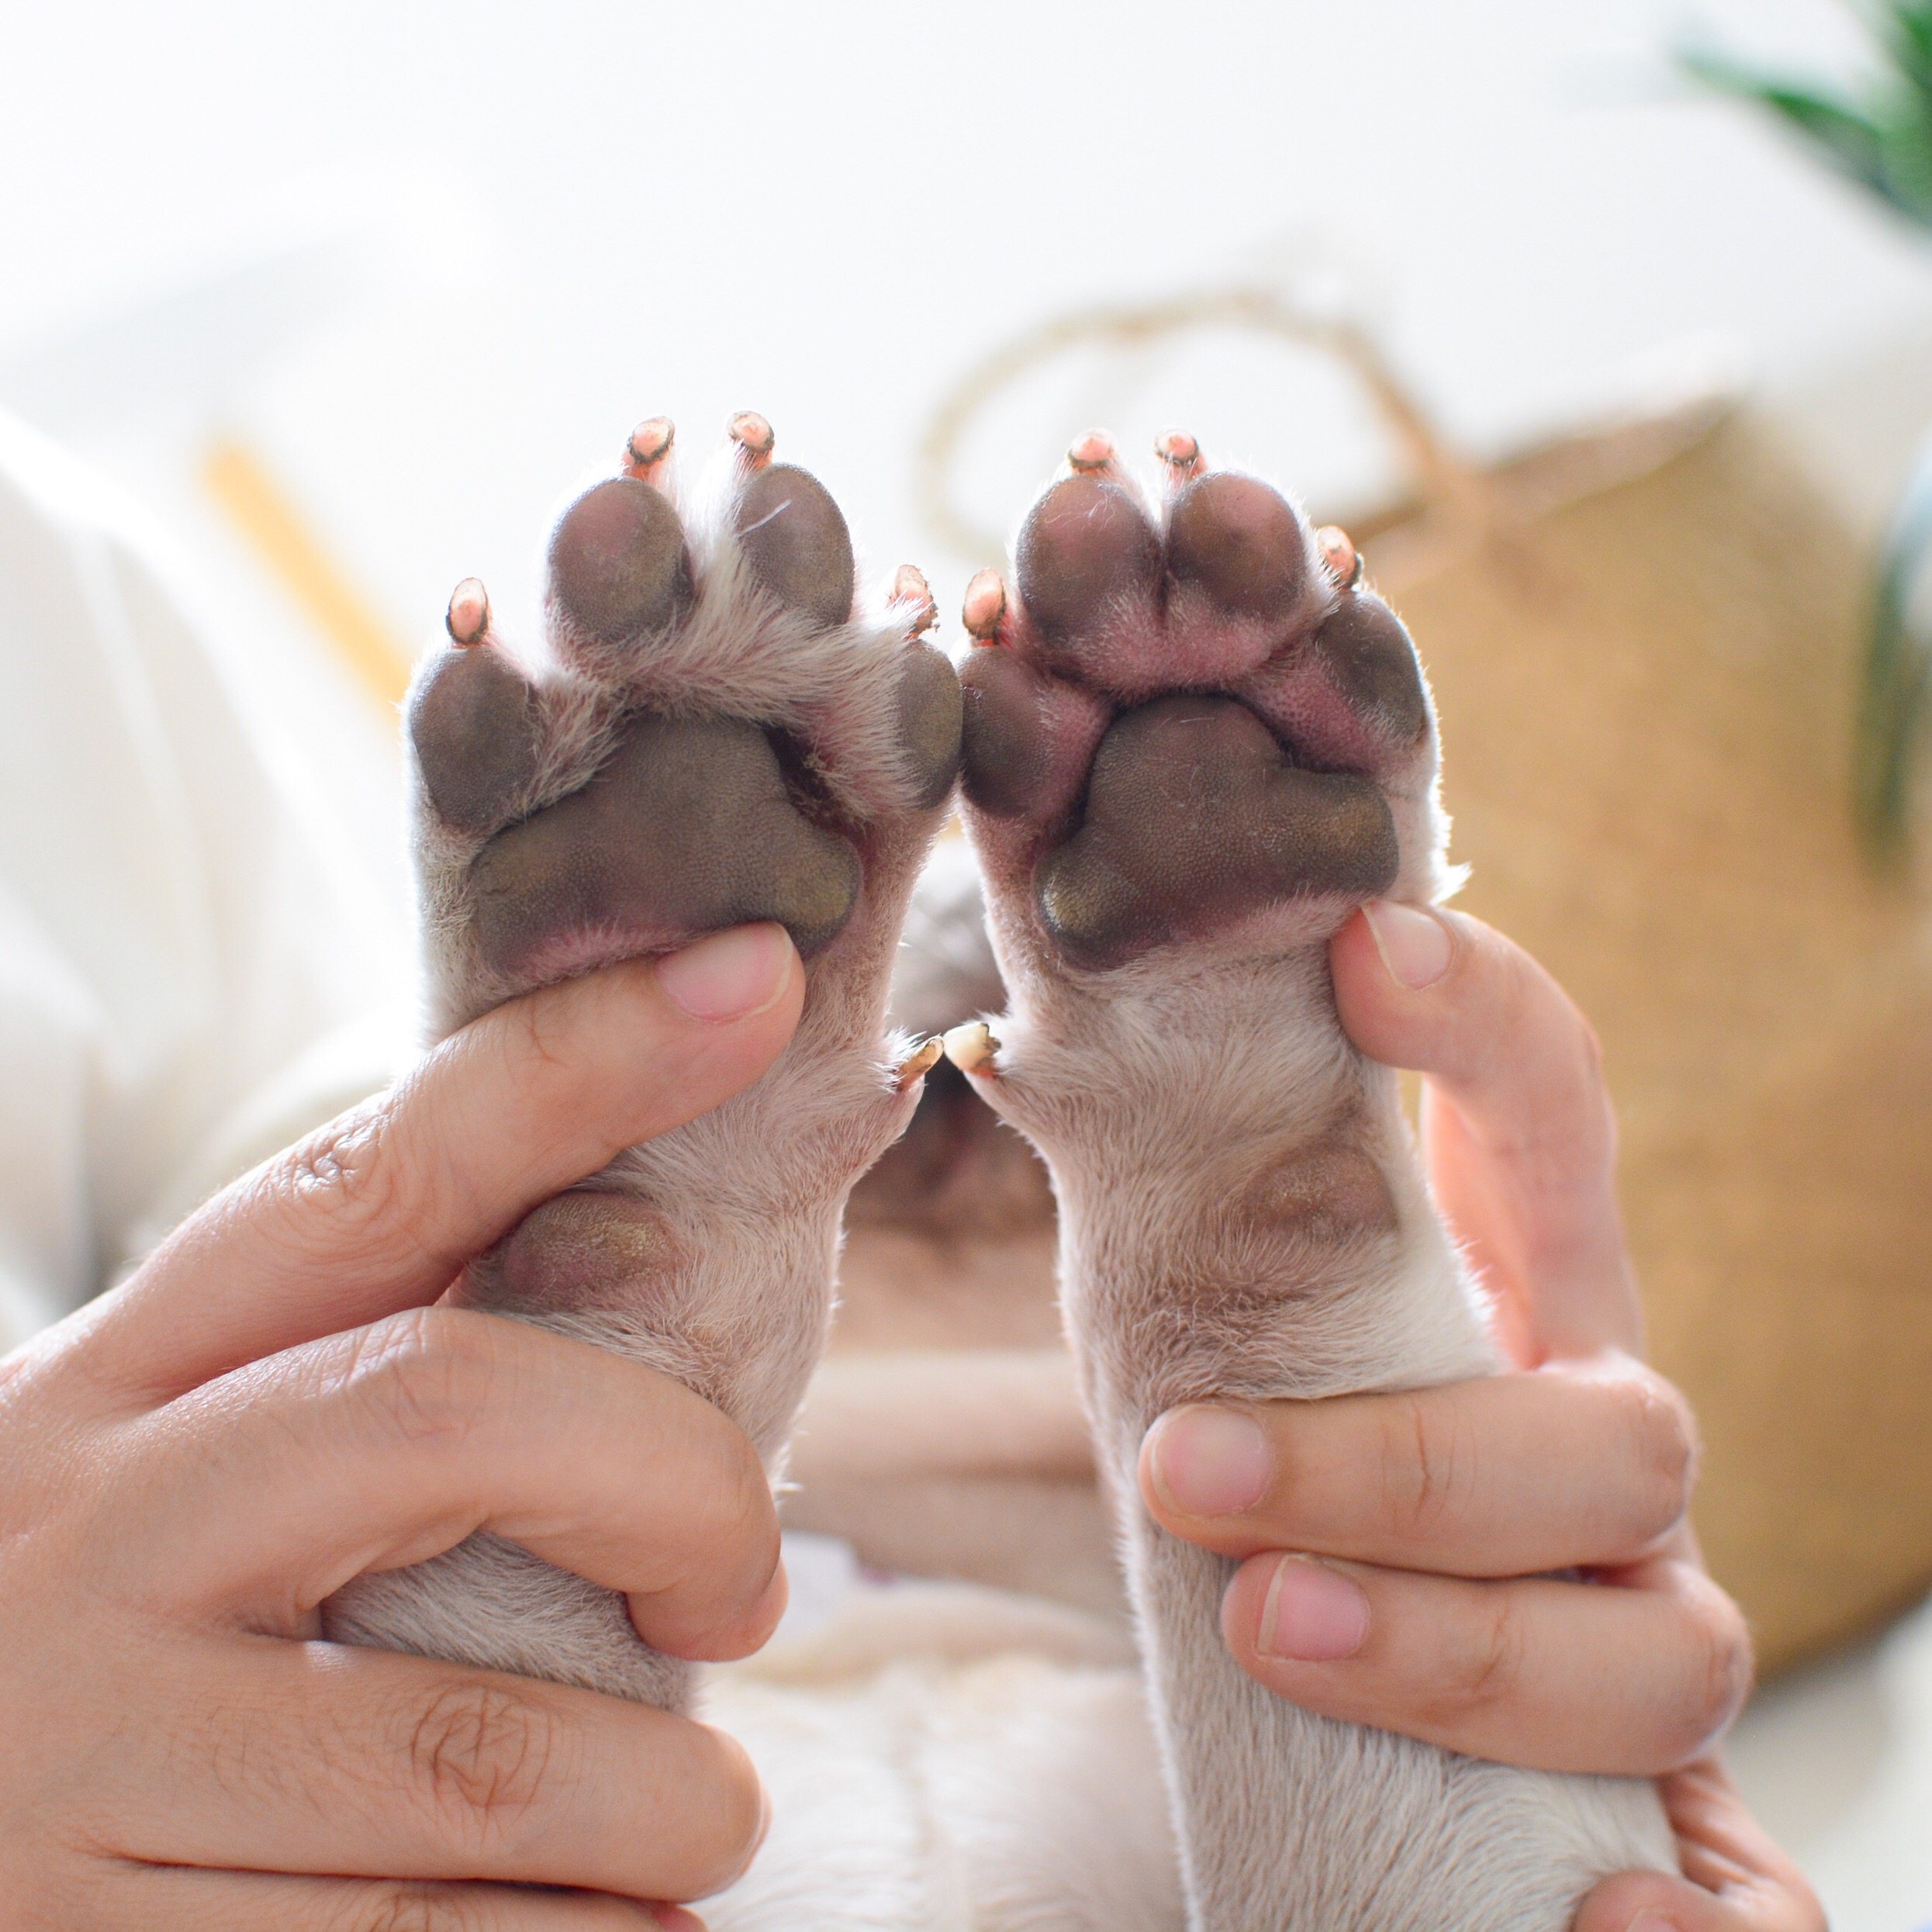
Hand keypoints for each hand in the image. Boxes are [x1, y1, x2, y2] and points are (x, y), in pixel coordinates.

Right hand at [0, 924, 803, 1928]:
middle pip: (456, 1410)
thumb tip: (670, 1324)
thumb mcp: (179, 1462)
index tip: (751, 978)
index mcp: (128, 1377)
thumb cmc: (88, 1631)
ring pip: (475, 1753)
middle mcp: (96, 1534)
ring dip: (661, 1801)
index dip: (579, 1066)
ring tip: (695, 1824)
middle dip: (679, 1487)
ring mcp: (81, 1758)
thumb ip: (377, 1373)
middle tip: (745, 1593)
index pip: (378, 1173)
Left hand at [1138, 903, 1822, 1929]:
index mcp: (1512, 1304)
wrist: (1349, 1690)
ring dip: (1472, 1650)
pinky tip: (1603, 1928)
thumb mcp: (1227, 1330)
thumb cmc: (1275, 1469)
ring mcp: (1646, 1639)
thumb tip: (1031, 1052)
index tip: (1354, 954)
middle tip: (1183, 1462)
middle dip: (1399, 1453)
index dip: (1484, 1021)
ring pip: (1661, 1653)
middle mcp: (1605, 1465)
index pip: (1549, 1118)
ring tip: (1270, 1627)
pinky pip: (1761, 1899)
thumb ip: (1191, 1223)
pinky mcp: (1673, 1826)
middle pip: (1610, 1436)